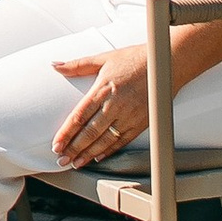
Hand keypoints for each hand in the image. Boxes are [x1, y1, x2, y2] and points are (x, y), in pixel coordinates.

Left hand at [50, 44, 150, 164]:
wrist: (165, 63)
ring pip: (105, 140)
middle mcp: (115, 105)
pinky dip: (110, 150)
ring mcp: (129, 116)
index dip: (66, 132)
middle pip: (90, 132)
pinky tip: (99, 156)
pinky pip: (123, 141)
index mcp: (103, 89)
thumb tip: (56, 66)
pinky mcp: (142, 122)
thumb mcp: (104, 58)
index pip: (79, 116)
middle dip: (74, 148)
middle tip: (61, 159)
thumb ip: (78, 65)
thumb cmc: (135, 59)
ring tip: (76, 163)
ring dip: (89, 153)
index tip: (56, 144)